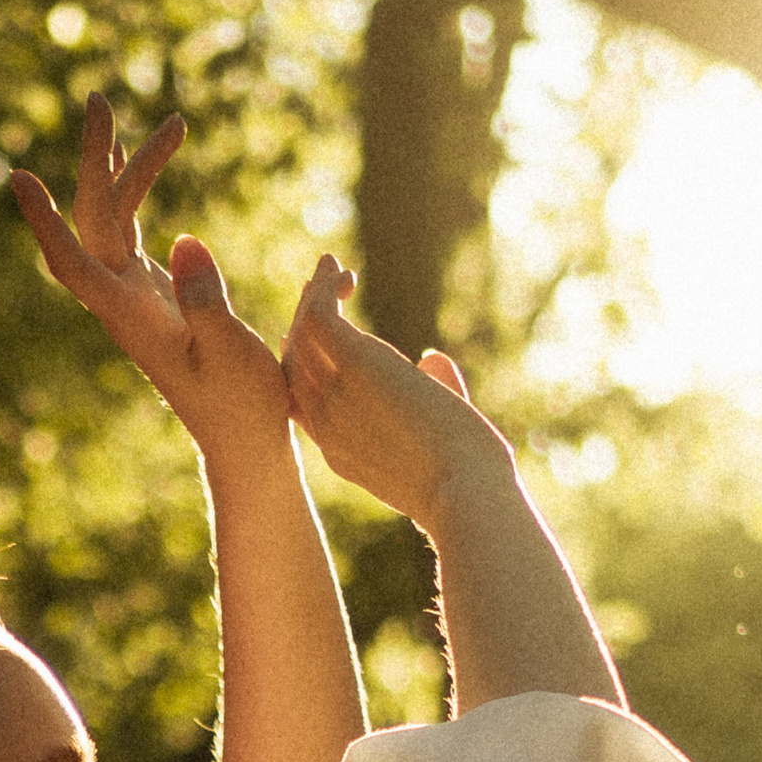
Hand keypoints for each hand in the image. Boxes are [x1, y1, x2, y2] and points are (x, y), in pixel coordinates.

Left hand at [11, 93, 292, 460]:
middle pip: (92, 219)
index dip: (45, 222)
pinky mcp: (150, 290)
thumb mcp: (233, 351)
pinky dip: (136, 191)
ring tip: (171, 122)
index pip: (73, 263)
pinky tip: (145, 161)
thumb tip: (183, 239)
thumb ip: (205, 298)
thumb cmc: (242, 406)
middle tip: (97, 98)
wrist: (242, 439)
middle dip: (93, 159)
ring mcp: (133, 293)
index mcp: (131, 317)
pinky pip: (129, 229)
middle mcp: (121, 300)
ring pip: (113, 218)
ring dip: (127, 168)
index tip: (18, 179)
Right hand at [282, 255, 514, 533]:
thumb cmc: (467, 482)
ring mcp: (334, 394)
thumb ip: (434, 397)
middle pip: (294, 365)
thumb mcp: (441, 441)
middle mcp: (327, 425)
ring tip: (331, 268)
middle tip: (317, 289)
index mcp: (341, 453)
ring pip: (301, 335)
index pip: (301, 403)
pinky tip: (343, 271)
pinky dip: (326, 289)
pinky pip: (320, 315)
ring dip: (314, 297)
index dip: (301, 366)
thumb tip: (434, 360)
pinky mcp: (353, 363)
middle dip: (301, 324)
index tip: (308, 334)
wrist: (465, 494)